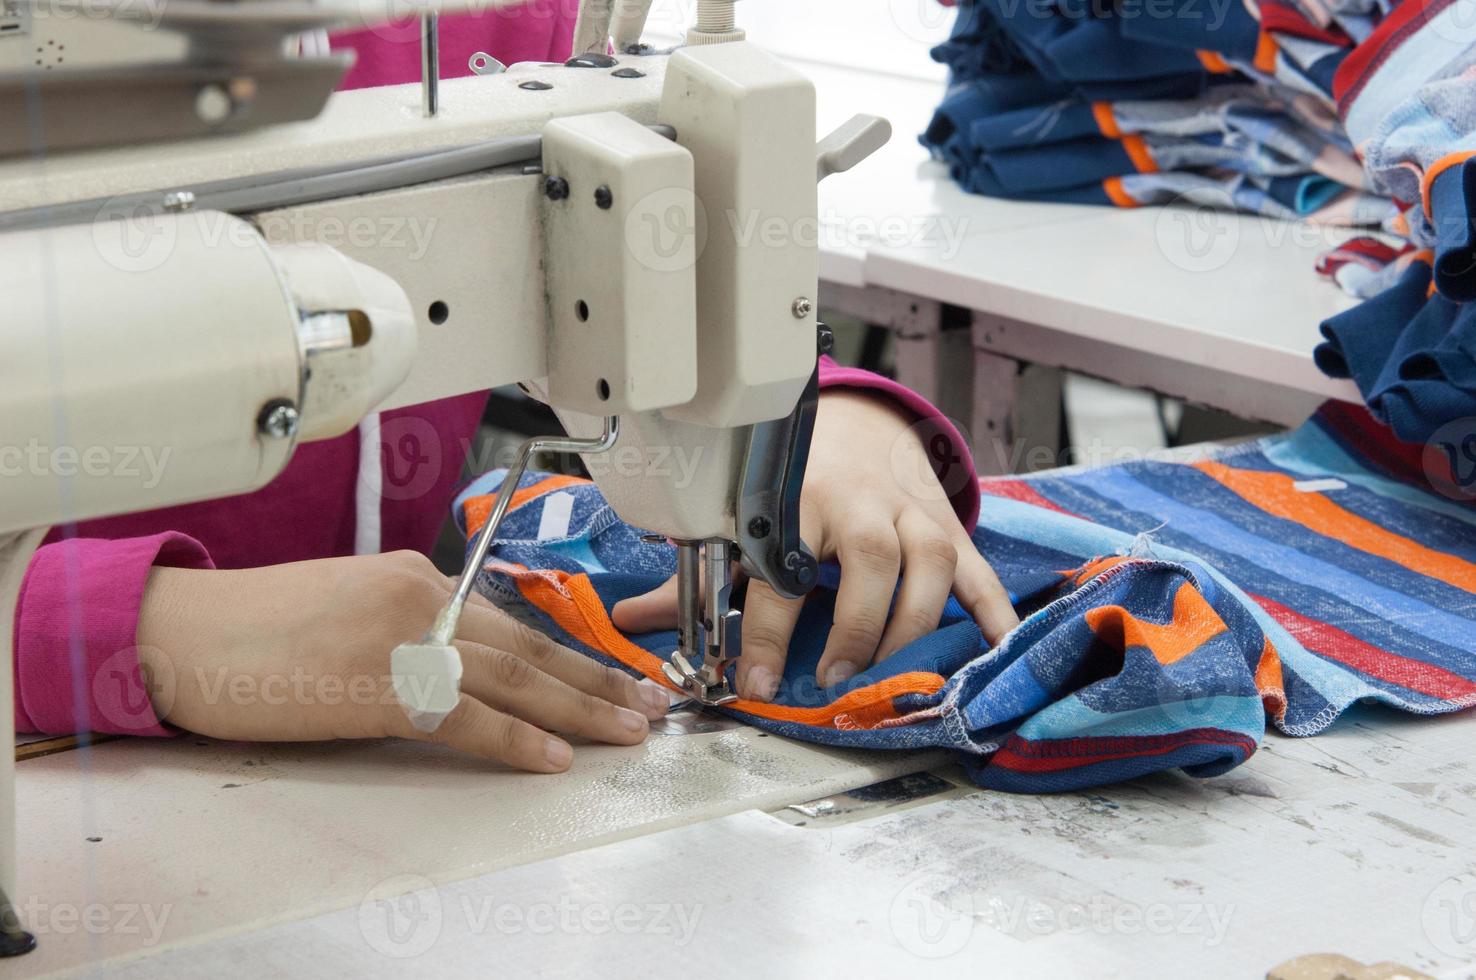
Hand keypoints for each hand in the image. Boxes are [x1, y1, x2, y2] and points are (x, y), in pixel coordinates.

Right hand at [135, 551, 669, 771]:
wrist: (185, 633)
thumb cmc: (257, 626)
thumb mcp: (351, 604)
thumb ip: (412, 624)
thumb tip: (458, 659)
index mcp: (418, 576)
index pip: (511, 620)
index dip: (568, 652)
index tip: (610, 671)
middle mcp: (423, 598)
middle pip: (530, 646)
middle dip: (597, 677)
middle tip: (650, 701)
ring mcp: (405, 640)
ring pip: (515, 678)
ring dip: (581, 708)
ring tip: (629, 730)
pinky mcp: (380, 687)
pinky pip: (466, 718)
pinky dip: (516, 739)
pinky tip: (555, 757)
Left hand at [613, 390, 1017, 700]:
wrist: (860, 424)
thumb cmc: (797, 480)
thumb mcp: (744, 519)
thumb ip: (696, 576)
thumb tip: (633, 618)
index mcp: (797, 497)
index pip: (780, 568)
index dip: (766, 631)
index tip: (756, 681)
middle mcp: (861, 501)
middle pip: (870, 559)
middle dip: (855, 626)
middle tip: (835, 682)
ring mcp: (913, 512)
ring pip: (930, 564)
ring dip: (913, 628)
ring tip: (893, 680)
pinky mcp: (950, 528)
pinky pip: (980, 572)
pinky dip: (993, 615)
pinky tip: (995, 653)